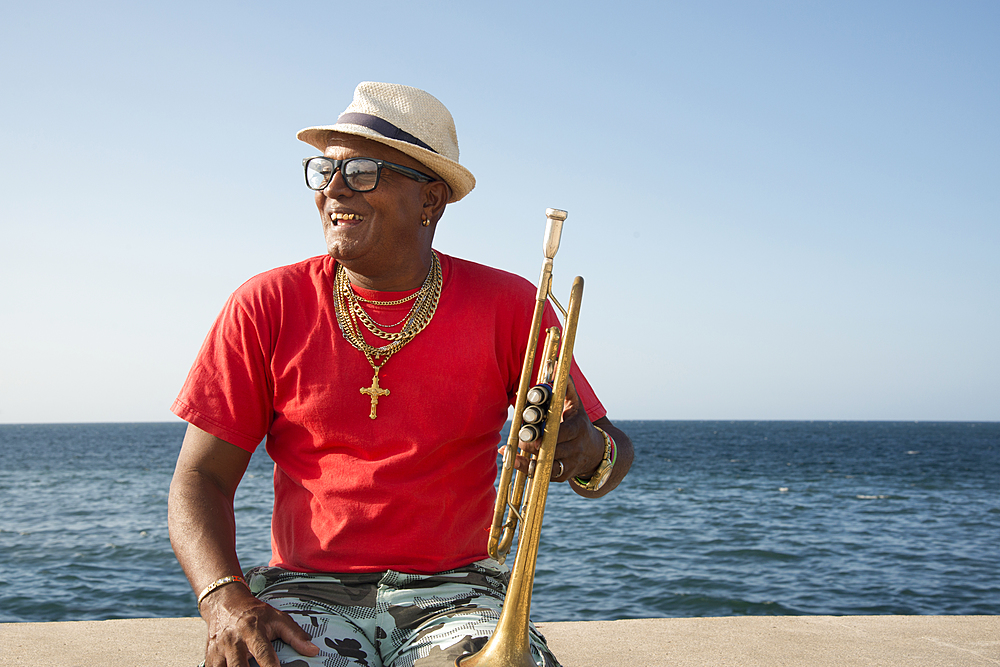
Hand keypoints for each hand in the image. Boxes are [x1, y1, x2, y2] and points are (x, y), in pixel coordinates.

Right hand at [200, 583, 318, 666]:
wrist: (225, 603)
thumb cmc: (255, 613)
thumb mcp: (278, 618)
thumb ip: (296, 635)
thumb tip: (313, 650)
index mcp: (252, 630)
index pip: (263, 653)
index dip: (270, 666)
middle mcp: (233, 641)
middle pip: (238, 666)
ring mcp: (219, 649)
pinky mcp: (210, 656)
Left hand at [508, 376, 603, 482]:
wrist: (597, 453)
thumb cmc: (580, 424)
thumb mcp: (576, 405)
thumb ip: (567, 388)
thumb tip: (559, 367)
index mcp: (578, 429)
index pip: (564, 432)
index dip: (548, 432)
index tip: (532, 428)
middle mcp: (575, 448)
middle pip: (554, 449)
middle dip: (535, 446)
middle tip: (520, 440)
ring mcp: (570, 464)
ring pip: (548, 466)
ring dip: (528, 461)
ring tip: (512, 454)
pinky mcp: (562, 476)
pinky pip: (544, 476)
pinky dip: (527, 469)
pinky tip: (513, 461)